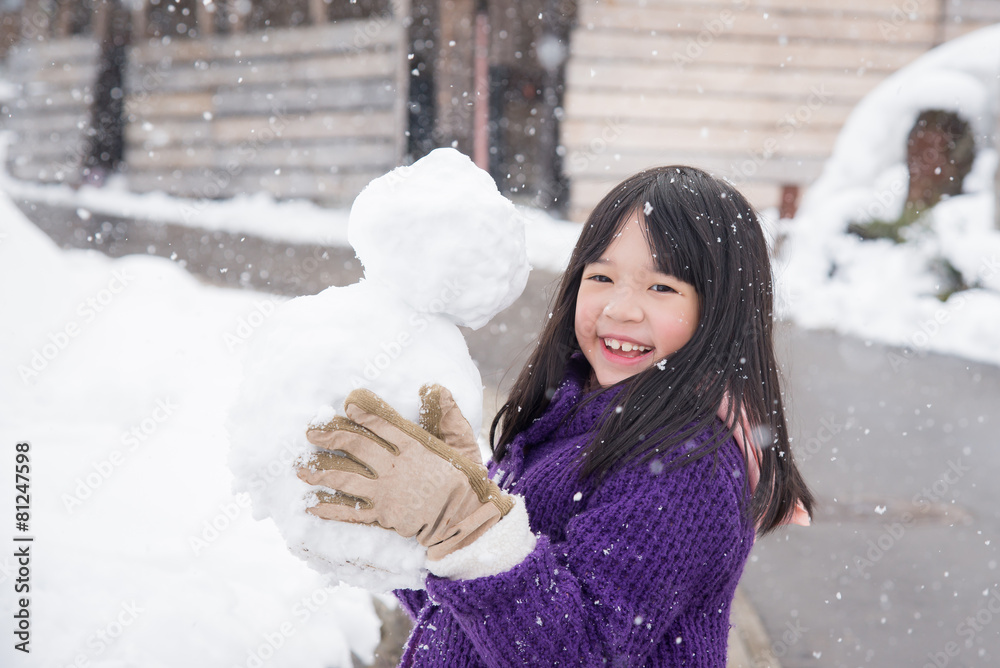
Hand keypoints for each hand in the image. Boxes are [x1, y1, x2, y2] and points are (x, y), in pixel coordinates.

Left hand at [297, 385, 513, 560]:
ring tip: (300, 470)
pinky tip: (312, 507)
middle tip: (310, 432)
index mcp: (413, 447)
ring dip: (321, 474)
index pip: (382, 425)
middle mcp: (394, 468)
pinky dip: (330, 510)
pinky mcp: (383, 517)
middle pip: (356, 448)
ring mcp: (386, 494)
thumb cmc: (467, 481)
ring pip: (346, 480)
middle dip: (330, 438)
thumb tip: (433, 386)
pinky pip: (351, 513)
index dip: (363, 414)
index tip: (346, 406)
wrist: (465, 520)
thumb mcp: (462, 442)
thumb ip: (448, 414)